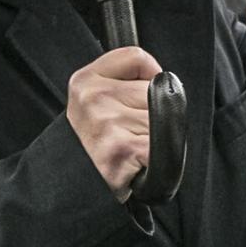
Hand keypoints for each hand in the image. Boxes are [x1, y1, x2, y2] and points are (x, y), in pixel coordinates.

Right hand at [67, 46, 160, 198]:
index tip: (138, 97)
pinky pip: (169, 141)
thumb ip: (121, 80)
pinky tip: (141, 163)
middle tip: (132, 133)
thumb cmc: (94, 145)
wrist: (75, 189)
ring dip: (160, 136)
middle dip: (155, 111)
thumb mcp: (92, 103)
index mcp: (85, 81)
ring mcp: (108, 122)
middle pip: (156, 88)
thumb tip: (163, 77)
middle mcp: (93, 98)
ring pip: (167, 115)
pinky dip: (163, 156)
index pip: (136, 57)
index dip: (147, 76)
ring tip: (135, 148)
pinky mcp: (125, 147)